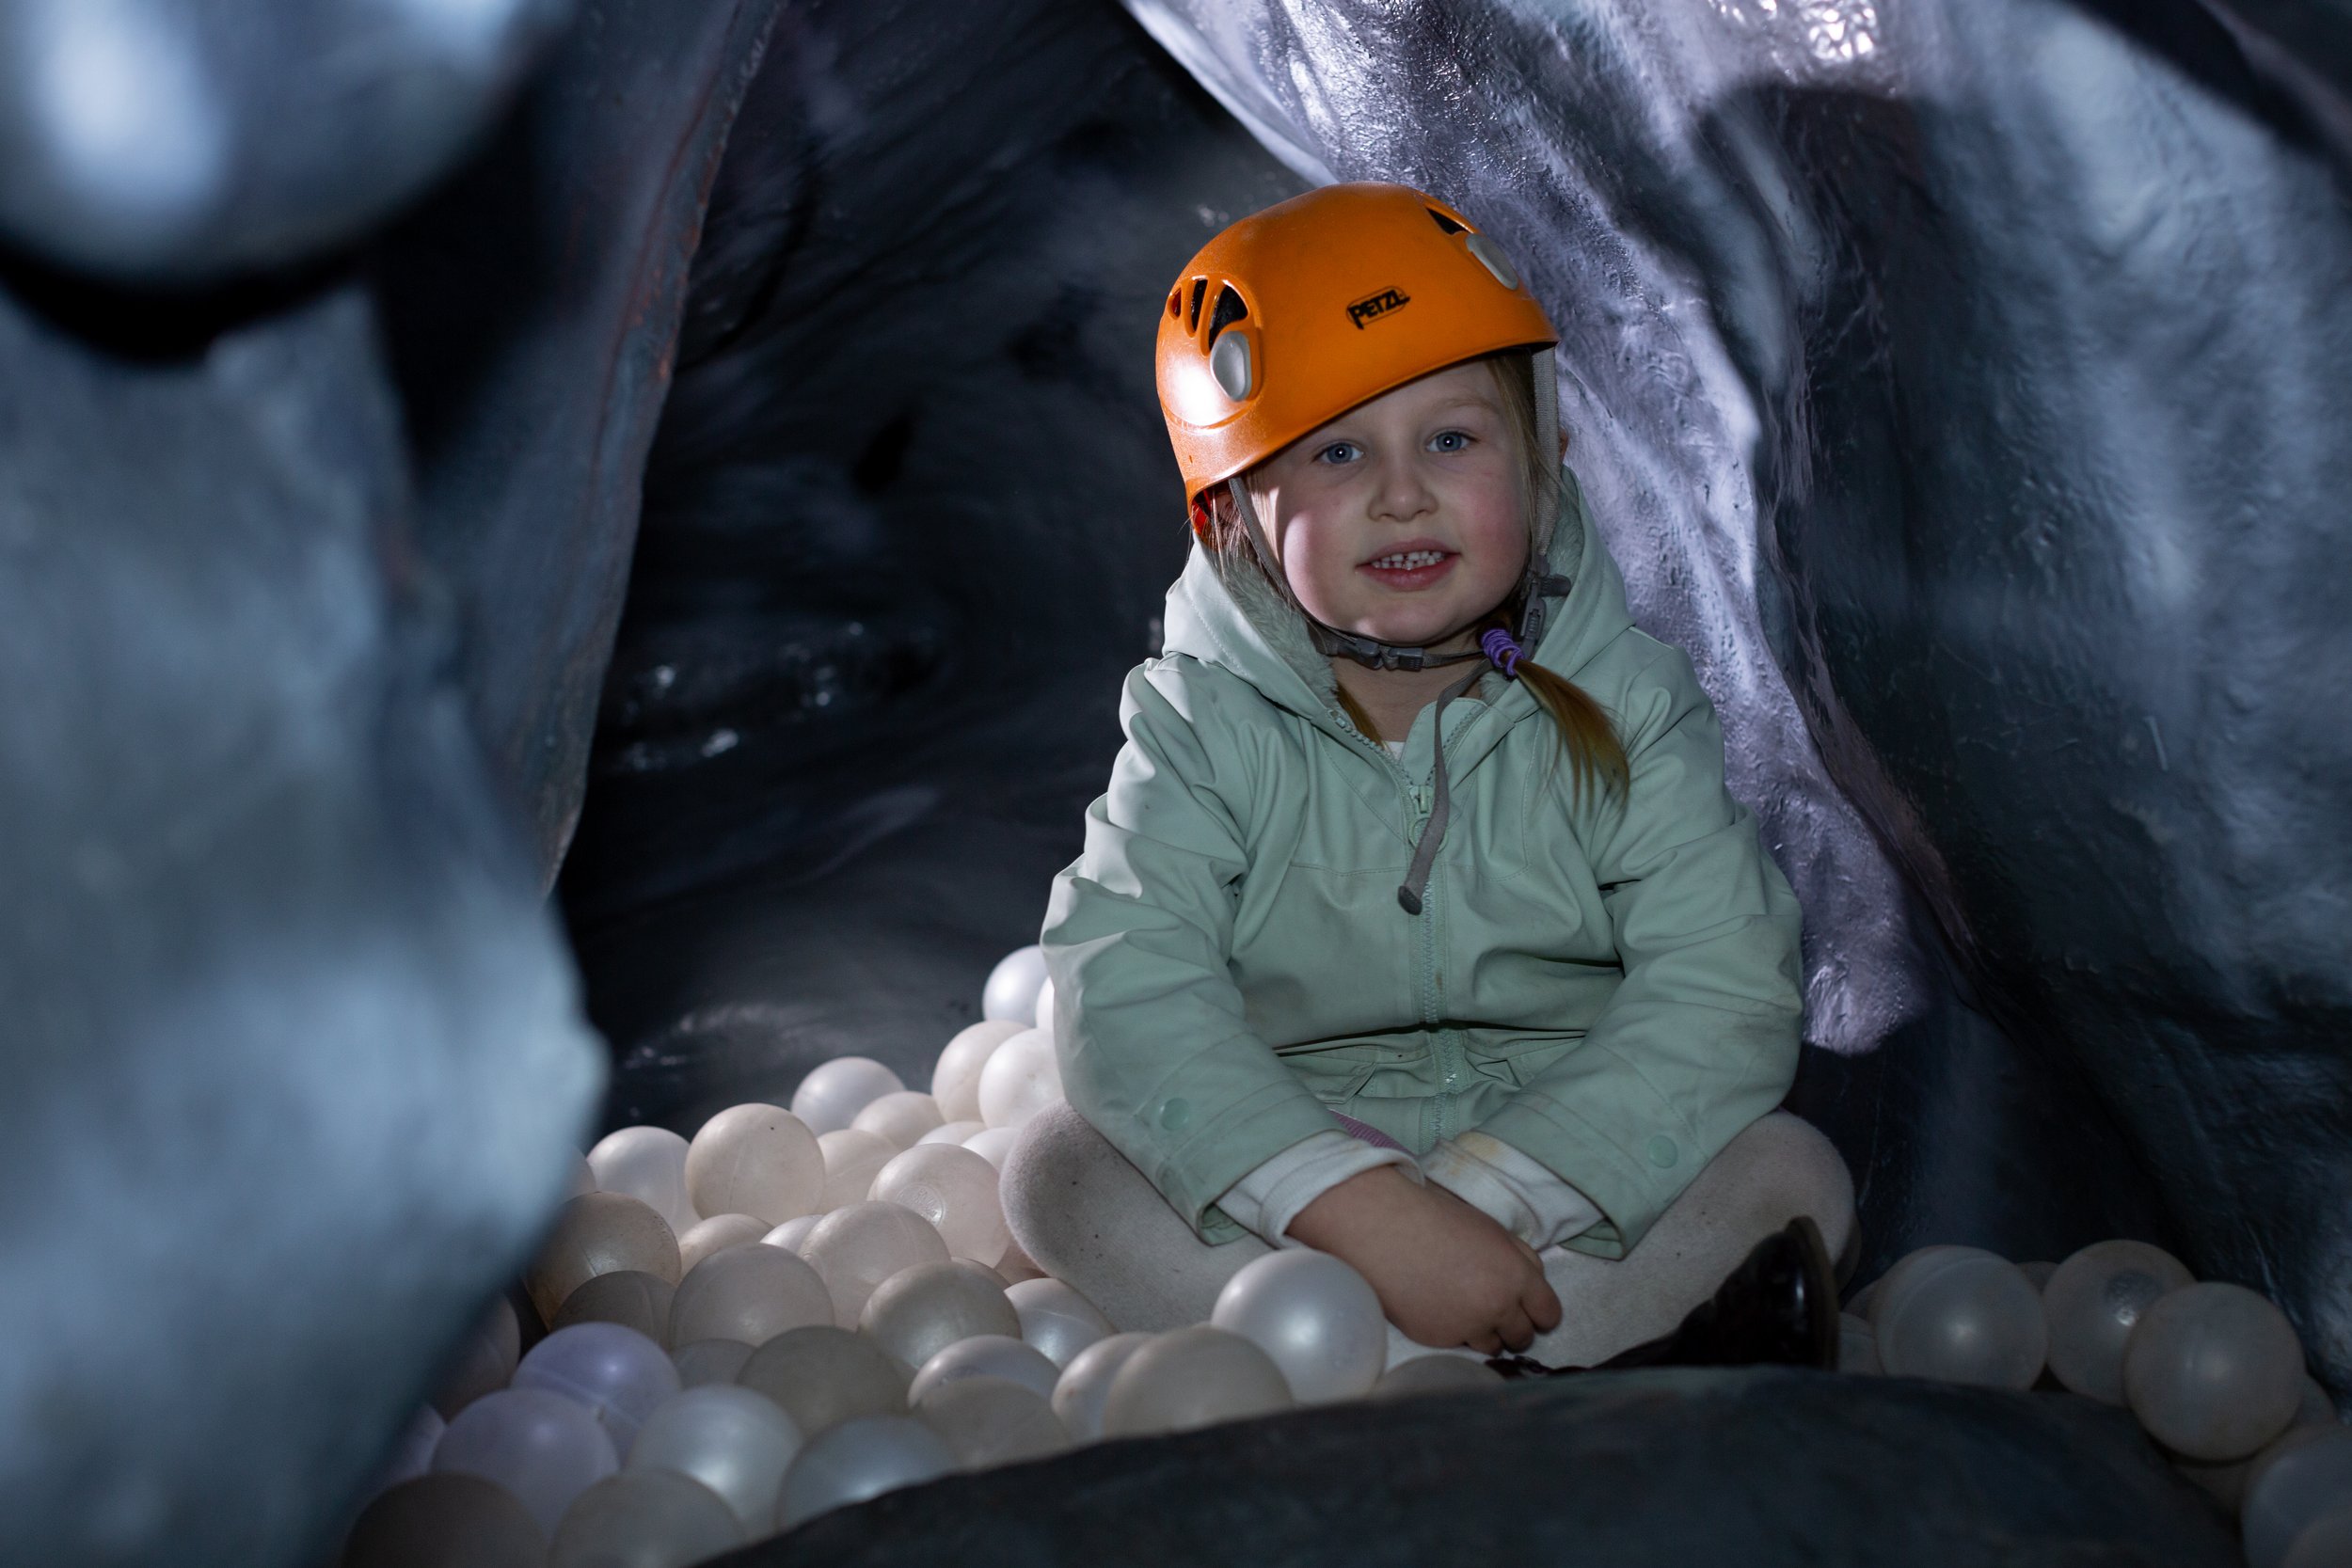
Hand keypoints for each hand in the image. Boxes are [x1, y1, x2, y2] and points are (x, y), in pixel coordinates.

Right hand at [1286, 1166, 1562, 1353]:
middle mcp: (1497, 1307)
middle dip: (1513, 1325)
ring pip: (1493, 1347)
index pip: (1549, 1314)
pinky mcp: (1439, 1339)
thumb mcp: (1491, 1229)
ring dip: (1485, 1332)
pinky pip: (1459, 1345)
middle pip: (1523, 1336)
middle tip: (1492, 1308)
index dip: (1541, 1313)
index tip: (1531, 1311)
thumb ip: (1520, 1259)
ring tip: (1463, 1308)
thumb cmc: (1435, 1219)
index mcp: (1516, 1275)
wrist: (1382, 1228)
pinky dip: (1453, 1331)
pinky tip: (1438, 1306)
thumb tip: (1533, 1282)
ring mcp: (1467, 1327)